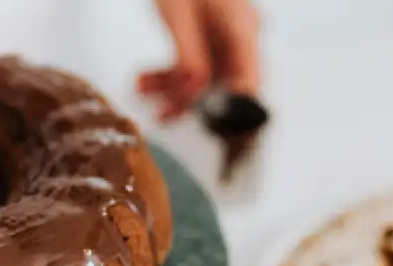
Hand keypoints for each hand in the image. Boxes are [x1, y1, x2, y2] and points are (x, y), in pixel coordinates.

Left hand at [137, 0, 260, 120]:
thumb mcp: (180, 13)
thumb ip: (189, 55)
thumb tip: (195, 90)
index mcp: (243, 28)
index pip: (248, 82)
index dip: (231, 110)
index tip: (206, 124)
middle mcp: (240, 35)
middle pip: (224, 83)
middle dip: (191, 100)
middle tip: (163, 112)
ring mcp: (226, 36)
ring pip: (205, 77)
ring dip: (173, 87)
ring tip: (144, 87)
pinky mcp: (210, 36)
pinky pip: (194, 64)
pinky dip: (171, 73)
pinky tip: (148, 77)